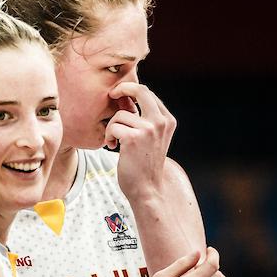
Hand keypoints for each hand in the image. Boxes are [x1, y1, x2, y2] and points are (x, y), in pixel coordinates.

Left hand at [104, 82, 176, 200]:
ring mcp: (148, 129)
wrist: (148, 188)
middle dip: (121, 88)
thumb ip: (146, 118)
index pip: (147, 93)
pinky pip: (113, 126)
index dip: (131, 90)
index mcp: (167, 120)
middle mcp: (161, 122)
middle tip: (111, 94)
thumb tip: (126, 97)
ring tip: (114, 141)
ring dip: (112, 127)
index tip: (119, 95)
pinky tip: (113, 147)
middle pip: (139, 90)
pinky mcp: (133, 138)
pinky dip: (109, 136)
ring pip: (120, 114)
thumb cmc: (145, 163)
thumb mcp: (153, 137)